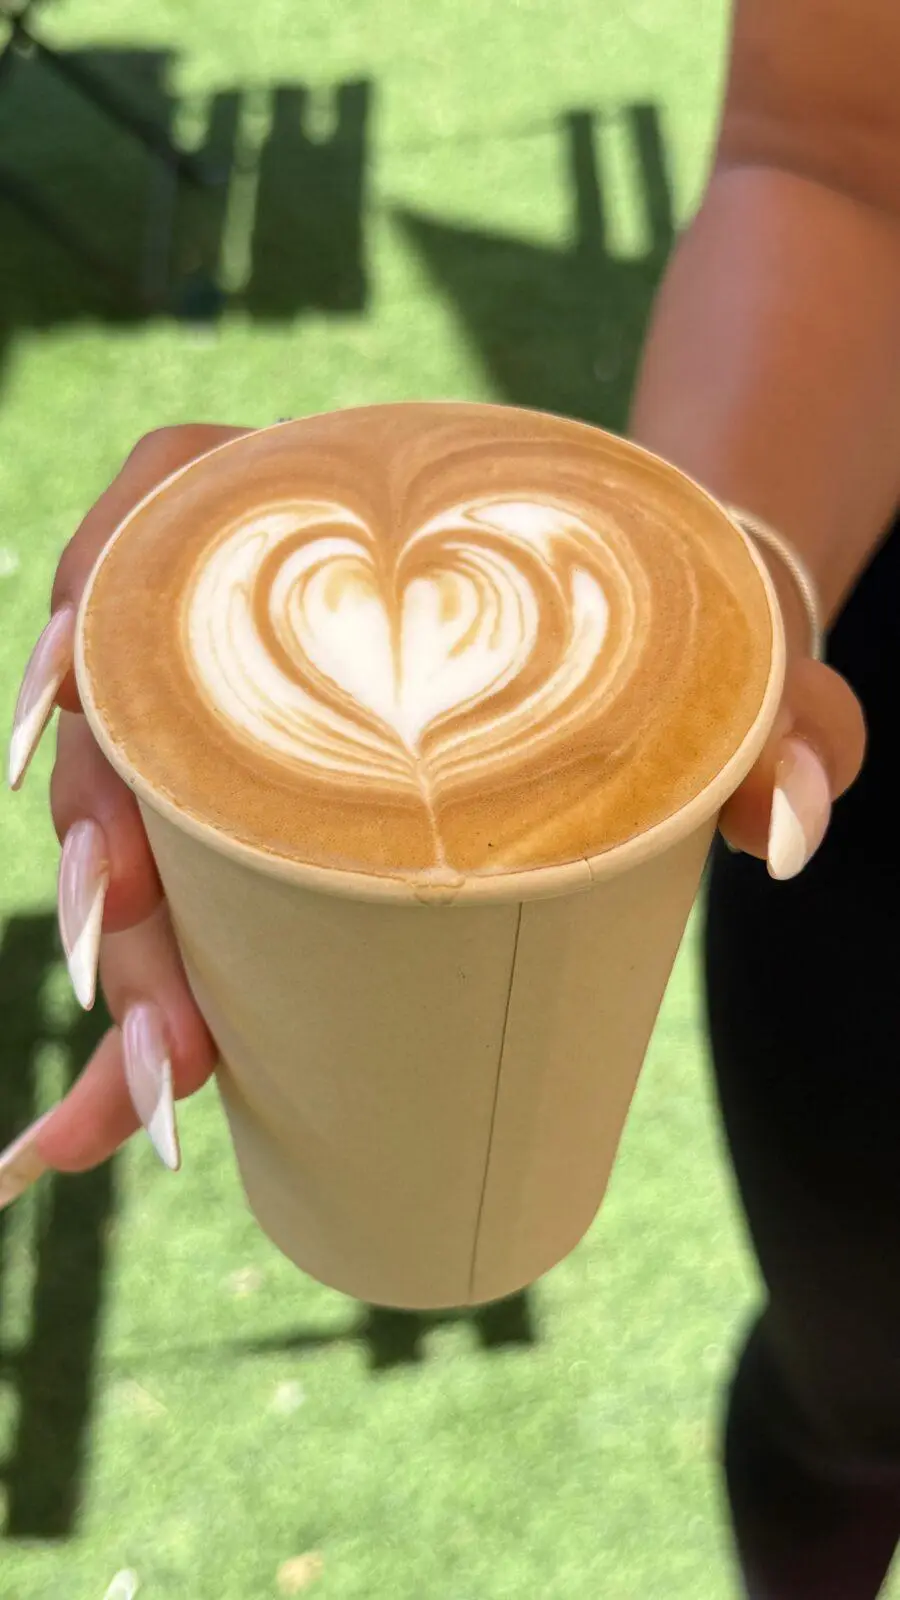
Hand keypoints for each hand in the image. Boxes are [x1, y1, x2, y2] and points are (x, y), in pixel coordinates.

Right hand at [0, 434, 867, 1209]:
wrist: (677, 660)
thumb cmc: (687, 635)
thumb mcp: (743, 661)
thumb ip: (789, 717)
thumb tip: (787, 833)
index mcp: (348, 516)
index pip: (168, 500)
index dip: (88, 593)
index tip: (69, 700)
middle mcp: (265, 619)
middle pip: (130, 720)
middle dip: (108, 868)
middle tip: (165, 1007)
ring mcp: (253, 734)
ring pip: (133, 836)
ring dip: (125, 969)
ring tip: (165, 1083)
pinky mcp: (269, 833)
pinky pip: (178, 913)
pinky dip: (144, 1017)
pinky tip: (115, 1120)